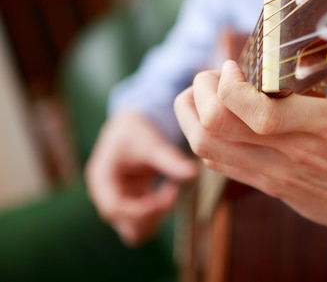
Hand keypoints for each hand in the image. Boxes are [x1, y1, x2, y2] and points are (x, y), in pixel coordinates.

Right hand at [85, 111, 197, 245]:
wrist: (130, 127)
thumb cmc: (135, 131)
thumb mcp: (151, 142)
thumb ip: (169, 159)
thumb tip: (194, 174)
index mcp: (101, 179)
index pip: (115, 209)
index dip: (142, 210)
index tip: (168, 195)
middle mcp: (106, 196)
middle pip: (127, 227)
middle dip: (153, 216)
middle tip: (172, 192)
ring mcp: (119, 203)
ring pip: (137, 231)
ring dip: (158, 216)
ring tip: (171, 190)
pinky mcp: (132, 204)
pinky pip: (145, 221)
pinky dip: (160, 211)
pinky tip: (169, 189)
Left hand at [174, 60, 326, 261]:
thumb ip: (321, 84)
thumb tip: (284, 55)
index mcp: (322, 125)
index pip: (257, 112)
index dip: (230, 85)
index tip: (232, 65)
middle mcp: (293, 154)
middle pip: (216, 130)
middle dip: (199, 93)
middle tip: (212, 76)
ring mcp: (278, 177)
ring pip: (208, 150)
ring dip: (193, 116)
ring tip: (205, 95)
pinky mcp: (273, 189)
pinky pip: (223, 166)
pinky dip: (207, 138)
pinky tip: (221, 121)